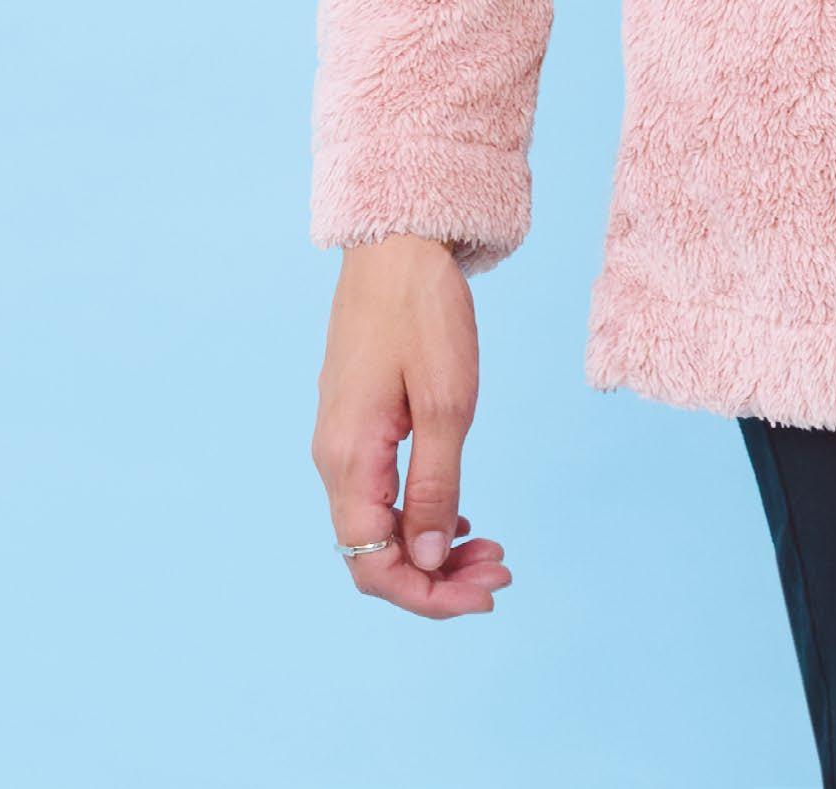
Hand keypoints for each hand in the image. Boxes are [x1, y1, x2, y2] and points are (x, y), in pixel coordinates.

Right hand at [311, 233, 512, 617]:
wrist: (396, 239)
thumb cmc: (421, 311)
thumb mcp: (445, 402)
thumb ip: (435, 486)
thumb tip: (428, 560)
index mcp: (348, 458)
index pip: (373, 566)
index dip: (427, 595)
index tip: (485, 592)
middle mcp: (335, 458)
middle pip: (375, 553)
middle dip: (437, 577)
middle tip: (501, 569)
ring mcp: (343, 437)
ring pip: (380, 523)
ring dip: (434, 547)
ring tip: (491, 546)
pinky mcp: (358, 420)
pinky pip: (382, 491)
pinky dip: (422, 512)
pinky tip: (460, 512)